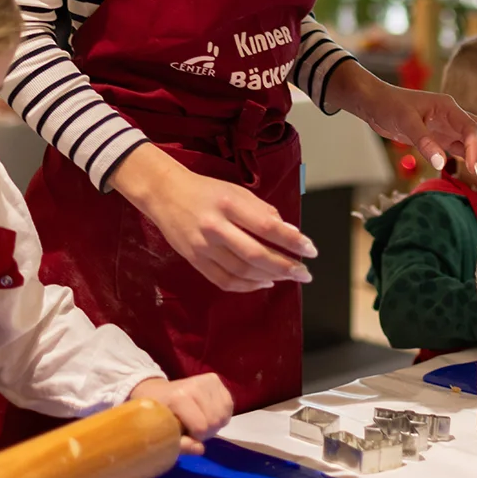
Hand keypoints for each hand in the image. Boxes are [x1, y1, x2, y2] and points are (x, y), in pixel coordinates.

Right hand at [110, 144, 315, 292]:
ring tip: (288, 277)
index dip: (292, 241)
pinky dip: (248, 286)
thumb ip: (263, 211)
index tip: (311, 250)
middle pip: (256, 255)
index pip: (267, 227)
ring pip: (242, 272)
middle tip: (305, 273)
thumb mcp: (237, 191)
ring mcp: (203, 247)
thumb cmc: (207, 191)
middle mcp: (216, 227)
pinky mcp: (195, 261)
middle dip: (286, 267)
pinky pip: (225, 281)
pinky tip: (264, 283)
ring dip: (270, 278)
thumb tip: (291, 233)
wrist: (165, 194)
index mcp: (229, 204)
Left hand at [130, 373, 234, 453]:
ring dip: (215, 424)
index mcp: (179, 397)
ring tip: (200, 421)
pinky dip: (221, 415)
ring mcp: (207, 380)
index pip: (201, 426)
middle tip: (193, 430)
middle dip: (207, 432)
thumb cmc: (159, 416)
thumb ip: (181, 445)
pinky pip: (229, 405)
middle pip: (215, 420)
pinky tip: (209, 414)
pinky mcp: (215, 379)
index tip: (186, 435)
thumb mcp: (163, 434)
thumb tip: (200, 449)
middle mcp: (195, 384)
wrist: (157, 392)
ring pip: (224, 414)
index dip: (196, 437)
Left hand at [327, 65, 476, 178]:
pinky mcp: (442, 137)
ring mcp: (449, 127)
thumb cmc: (389, 106)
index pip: (472, 128)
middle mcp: (454, 116)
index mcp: (448, 107)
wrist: (374, 102)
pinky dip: (476, 160)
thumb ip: (423, 142)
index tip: (474, 170)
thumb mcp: (404, 122)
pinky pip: (465, 149)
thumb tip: (441, 163)